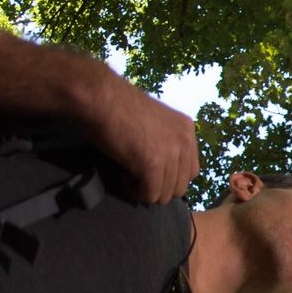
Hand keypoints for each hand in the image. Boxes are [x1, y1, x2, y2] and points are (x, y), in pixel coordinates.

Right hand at [82, 75, 201, 204]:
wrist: (101, 97)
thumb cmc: (118, 106)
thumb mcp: (156, 124)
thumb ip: (166, 142)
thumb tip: (166, 172)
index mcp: (187, 129)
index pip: (190, 171)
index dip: (169, 177)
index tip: (147, 169)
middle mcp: (185, 141)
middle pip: (181, 186)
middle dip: (158, 187)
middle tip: (137, 174)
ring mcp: (172, 153)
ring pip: (165, 194)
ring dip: (145, 190)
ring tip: (127, 173)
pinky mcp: (153, 164)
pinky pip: (150, 194)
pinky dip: (135, 191)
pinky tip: (123, 175)